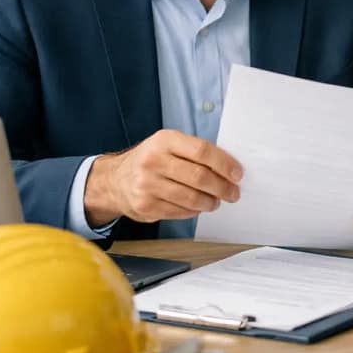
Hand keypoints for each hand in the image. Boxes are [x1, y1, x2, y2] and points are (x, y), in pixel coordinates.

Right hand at [84, 129, 242, 225]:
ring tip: (215, 201)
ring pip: (191, 198)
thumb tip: (229, 168)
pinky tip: (196, 207)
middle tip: (232, 193)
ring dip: (209, 202)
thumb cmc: (150, 160)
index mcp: (164, 140)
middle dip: (222, 187)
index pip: (202, 151)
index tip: (237, 174)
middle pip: (199, 177)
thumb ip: (194, 152)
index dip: (224, 164)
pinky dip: (193, 211)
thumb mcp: (168, 145)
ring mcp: (147, 185)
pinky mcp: (145, 206)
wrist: (114, 180)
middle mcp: (153, 161)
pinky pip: (179, 211)